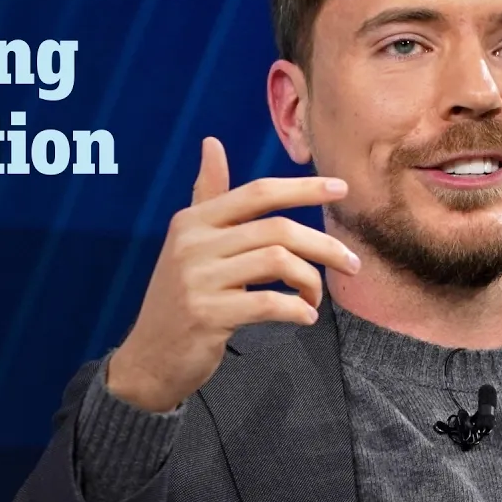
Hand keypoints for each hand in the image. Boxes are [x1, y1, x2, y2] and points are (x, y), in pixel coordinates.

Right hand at [107, 137, 359, 411]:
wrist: (148, 358)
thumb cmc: (180, 297)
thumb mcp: (190, 243)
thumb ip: (208, 195)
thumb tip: (212, 142)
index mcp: (193, 220)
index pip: (258, 193)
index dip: (303, 188)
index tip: (342, 189)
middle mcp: (193, 243)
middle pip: (277, 229)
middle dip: (324, 244)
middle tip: (352, 263)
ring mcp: (198, 279)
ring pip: (278, 262)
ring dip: (311, 280)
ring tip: (316, 297)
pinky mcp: (207, 315)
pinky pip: (268, 303)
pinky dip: (296, 309)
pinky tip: (305, 316)